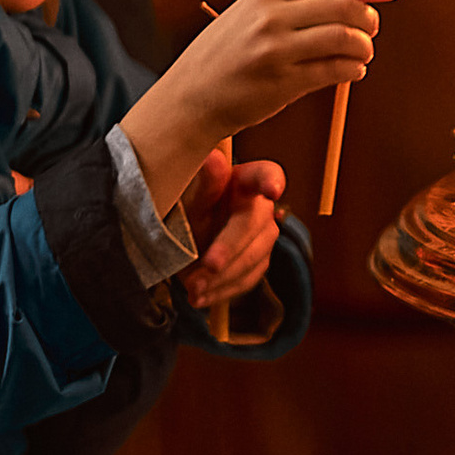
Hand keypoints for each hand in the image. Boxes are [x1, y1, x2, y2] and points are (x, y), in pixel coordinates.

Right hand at [121, 0, 401, 218]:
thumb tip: (348, 0)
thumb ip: (291, 7)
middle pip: (343, 8)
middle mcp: (270, 18)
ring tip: (362, 54)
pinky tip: (352, 72)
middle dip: (368, 18)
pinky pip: (335, 71)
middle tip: (372, 29)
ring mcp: (276, 51)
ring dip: (364, 47)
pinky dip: (353, 70)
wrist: (189, 99)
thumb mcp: (247, 18)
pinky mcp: (283, 83)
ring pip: (345, 39)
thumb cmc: (224, 59)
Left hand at [181, 149, 283, 311]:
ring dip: (222, 277)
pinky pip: (247, 280)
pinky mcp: (258, 262)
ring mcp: (263, 237)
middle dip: (231, 248)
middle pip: (255, 227)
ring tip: (192, 287)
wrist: (182, 238)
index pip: (266, 174)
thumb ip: (204, 185)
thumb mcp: (189, 197)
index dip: (271, 181)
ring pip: (254, 258)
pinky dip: (222, 291)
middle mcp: (261, 207)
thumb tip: (213, 159)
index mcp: (245, 180)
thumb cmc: (189, 207)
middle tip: (208, 265)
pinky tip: (200, 296)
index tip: (272, 190)